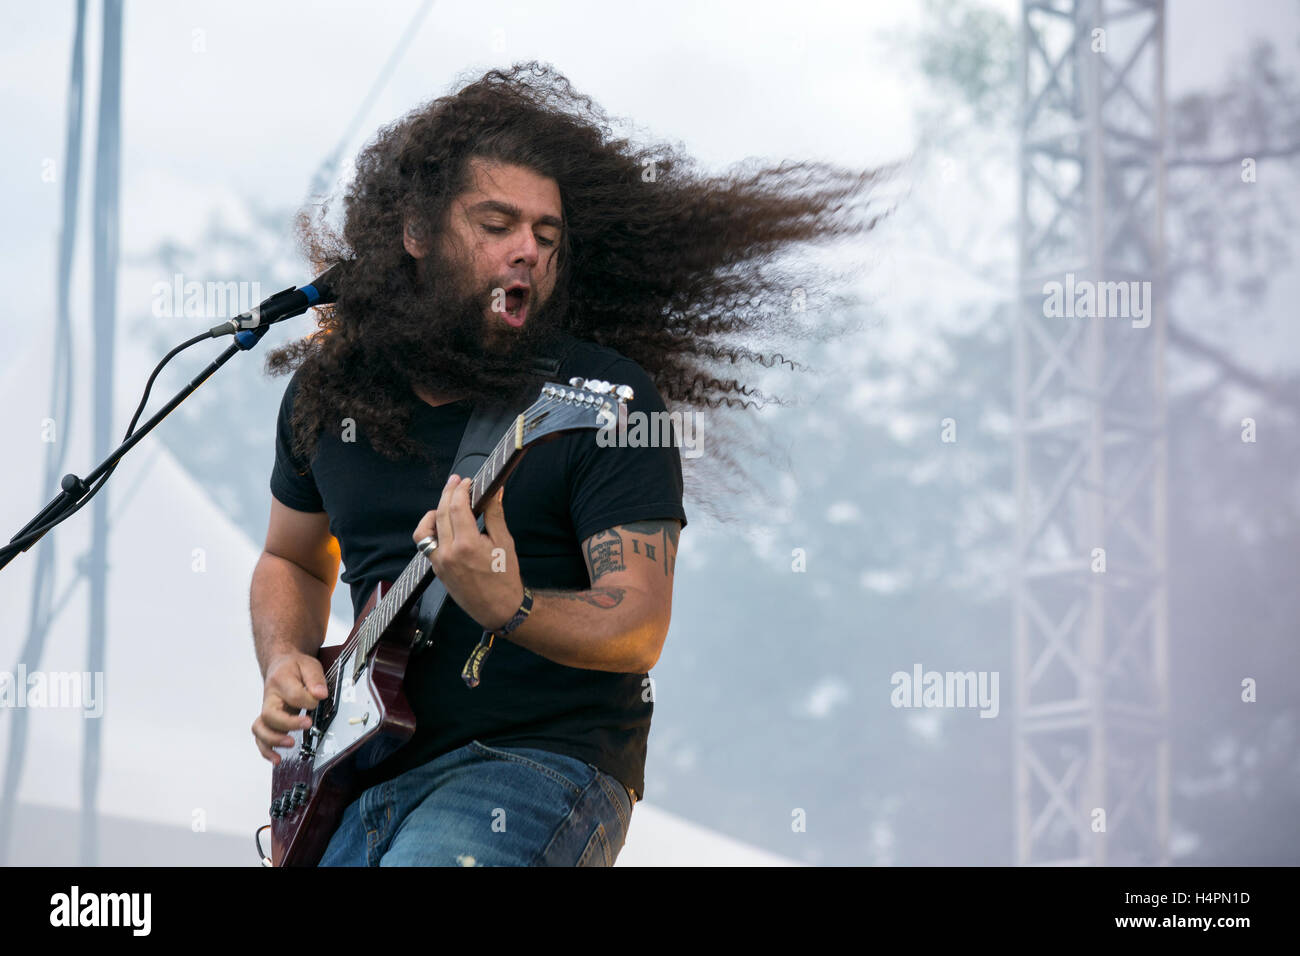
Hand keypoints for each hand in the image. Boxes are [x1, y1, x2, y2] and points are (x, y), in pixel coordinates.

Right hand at [252, 651, 328, 764]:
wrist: (280, 666)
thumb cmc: (294, 667)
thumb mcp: (309, 665)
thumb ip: (315, 679)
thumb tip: (320, 694)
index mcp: (281, 680)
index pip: (294, 694)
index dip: (309, 700)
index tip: (319, 698)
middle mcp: (270, 698)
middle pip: (271, 715)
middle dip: (289, 723)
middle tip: (307, 723)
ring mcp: (267, 711)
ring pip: (260, 729)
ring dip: (274, 740)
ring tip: (291, 743)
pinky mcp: (268, 722)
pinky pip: (260, 738)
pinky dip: (266, 750)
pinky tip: (277, 759)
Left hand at [412, 474, 523, 631]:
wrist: (498, 609)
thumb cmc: (505, 578)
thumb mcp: (505, 543)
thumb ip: (495, 515)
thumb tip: (495, 492)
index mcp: (467, 545)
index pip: (458, 507)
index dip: (461, 490)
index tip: (467, 482)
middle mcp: (449, 553)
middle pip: (441, 513)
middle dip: (448, 493)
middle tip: (456, 482)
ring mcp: (439, 562)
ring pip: (426, 528)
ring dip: (434, 511)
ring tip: (446, 502)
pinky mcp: (436, 569)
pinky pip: (426, 544)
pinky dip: (431, 530)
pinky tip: (441, 524)